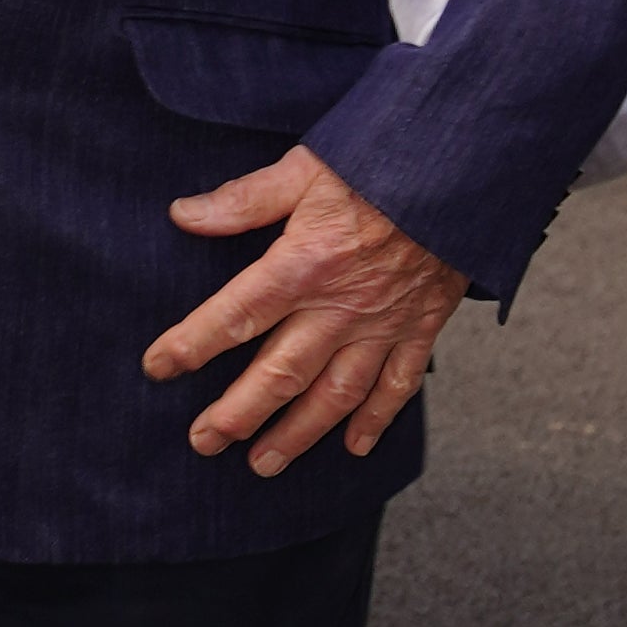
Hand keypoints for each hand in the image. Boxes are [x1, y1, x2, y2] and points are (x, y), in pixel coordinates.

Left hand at [143, 145, 462, 476]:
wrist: (468, 167)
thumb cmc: (383, 161)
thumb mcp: (305, 168)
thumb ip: (244, 199)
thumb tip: (184, 215)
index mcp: (304, 263)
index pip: (236, 314)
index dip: (192, 344)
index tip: (157, 367)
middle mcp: (341, 305)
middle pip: (281, 373)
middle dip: (238, 414)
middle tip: (203, 442)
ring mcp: (384, 323)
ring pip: (335, 394)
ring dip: (297, 433)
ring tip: (263, 464)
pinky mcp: (421, 326)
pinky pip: (398, 385)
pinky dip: (376, 420)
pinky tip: (354, 447)